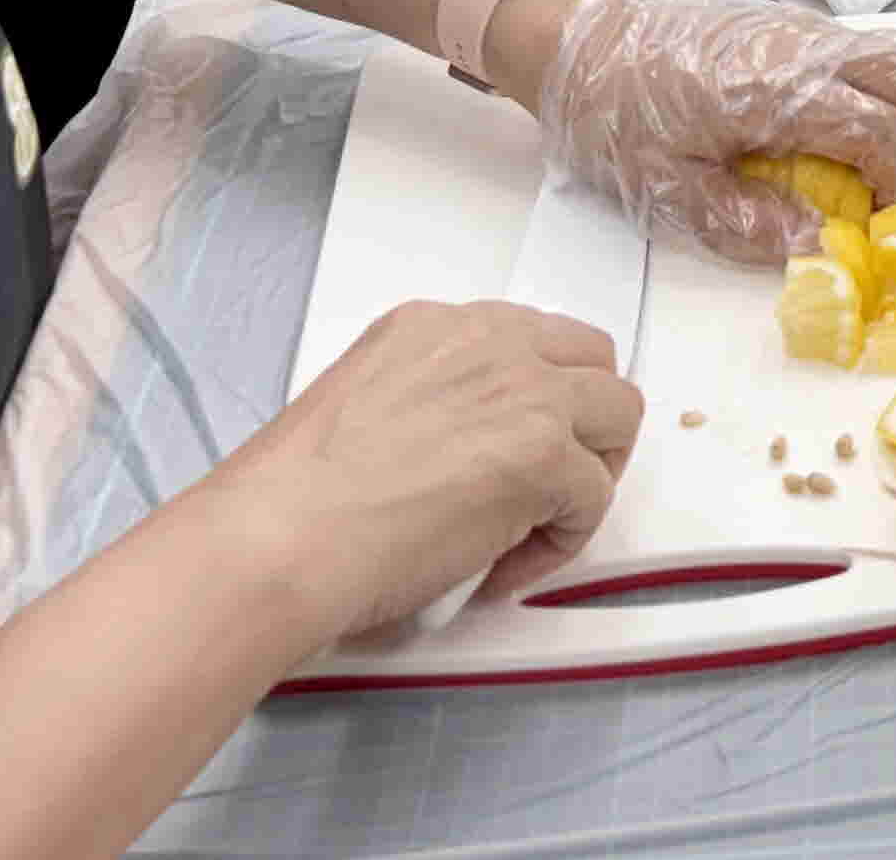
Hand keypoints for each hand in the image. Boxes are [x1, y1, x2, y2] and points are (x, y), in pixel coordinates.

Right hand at [193, 300, 641, 642]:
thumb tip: (468, 453)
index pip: (534, 340)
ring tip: (533, 528)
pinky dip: (562, 541)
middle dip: (587, 424)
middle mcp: (490, 340)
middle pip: (595, 364)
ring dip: (589, 473)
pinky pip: (594, 497)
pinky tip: (500, 570)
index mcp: (438, 326)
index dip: (538, 399)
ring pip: (618, 416)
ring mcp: (525, 392)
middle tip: (547, 488)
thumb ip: (433, 403)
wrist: (277, 540)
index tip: (509, 452)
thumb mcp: (367, 403)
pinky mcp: (544, 455)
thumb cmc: (293, 500)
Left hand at [532, 0, 895, 260]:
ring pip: (894, 52)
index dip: (895, 180)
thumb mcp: (668, 189)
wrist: (580, 38)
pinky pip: (862, 47)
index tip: (883, 221)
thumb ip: (748, 222)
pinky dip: (880, 87)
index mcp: (776, 91)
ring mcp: (801, 28)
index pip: (875, 129)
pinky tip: (844, 132)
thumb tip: (819, 243)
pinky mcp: (790, 23)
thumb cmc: (616, 113)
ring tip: (884, 162)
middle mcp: (803, 49)